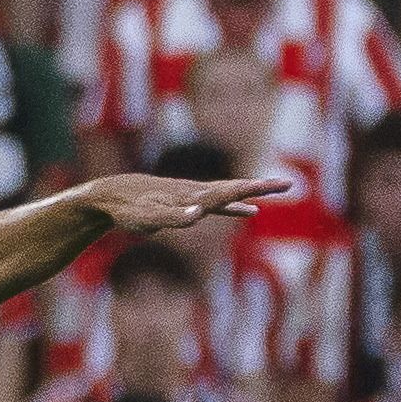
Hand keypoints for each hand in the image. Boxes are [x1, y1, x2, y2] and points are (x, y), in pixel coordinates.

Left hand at [84, 171, 290, 235]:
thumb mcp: (148, 218)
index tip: (280, 184)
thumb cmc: (129, 210)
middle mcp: (197, 192)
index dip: (256, 189)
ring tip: (276, 191)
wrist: (111, 195)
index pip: (231, 191)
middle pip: (235, 188)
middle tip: (289, 183)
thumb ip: (173, 217)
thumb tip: (200, 212)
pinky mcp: (187, 202)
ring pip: (230, 194)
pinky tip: (247, 212)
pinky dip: (235, 208)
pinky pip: (218, 205)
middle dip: (262, 187)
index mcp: (193, 196)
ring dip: (253, 194)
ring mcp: (193, 196)